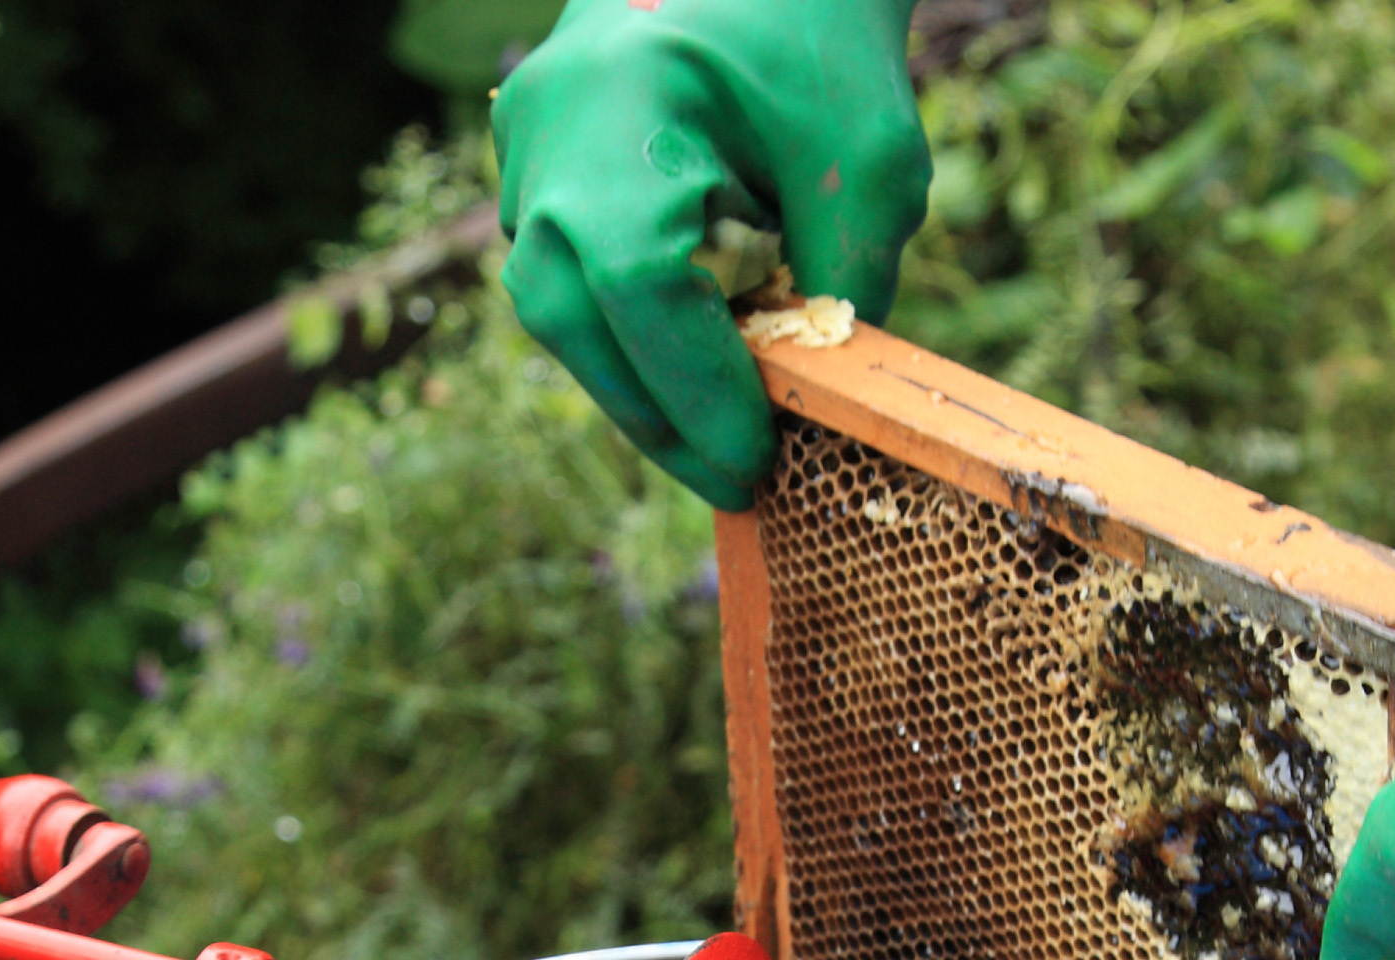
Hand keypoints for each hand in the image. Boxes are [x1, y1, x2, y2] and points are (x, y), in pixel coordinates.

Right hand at [493, 0, 931, 511]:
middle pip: (571, 318)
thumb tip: (819, 413)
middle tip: (736, 480)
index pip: (640, 288)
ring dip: (636, 386)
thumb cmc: (823, 40)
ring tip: (716, 439)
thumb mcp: (871, 164)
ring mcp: (523, 141)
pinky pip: (563, 274)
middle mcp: (547, 128)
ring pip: (555, 308)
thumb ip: (845, 289)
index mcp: (623, 106)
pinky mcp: (530, 158)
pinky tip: (690, 366)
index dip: (697, 392)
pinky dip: (624, 333)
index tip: (761, 457)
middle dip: (657, 417)